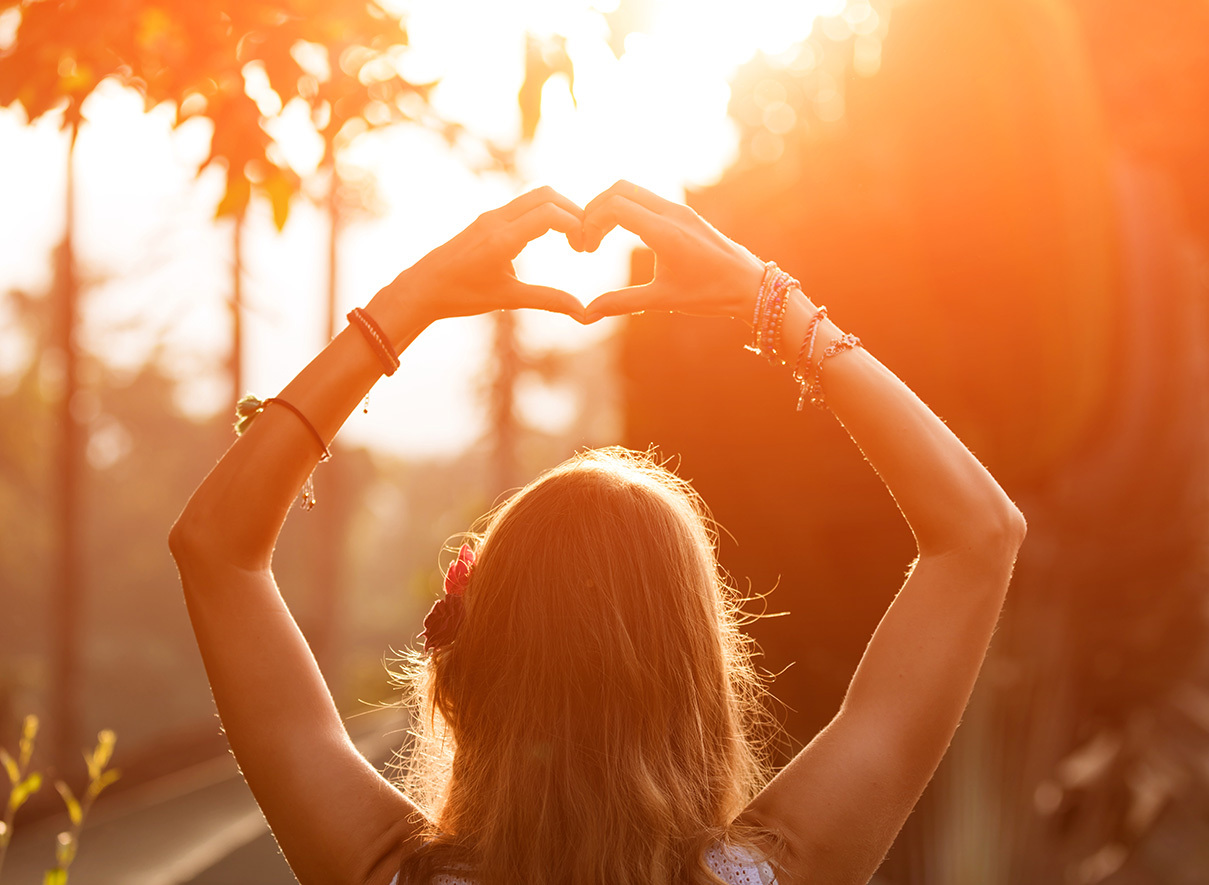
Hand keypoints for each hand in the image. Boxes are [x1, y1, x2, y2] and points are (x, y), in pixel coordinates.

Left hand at [376, 187, 587, 334]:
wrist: (422, 287)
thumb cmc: (461, 295)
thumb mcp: (508, 299)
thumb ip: (548, 301)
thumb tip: (584, 314)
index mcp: (502, 238)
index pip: (550, 215)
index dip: (575, 225)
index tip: (584, 248)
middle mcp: (496, 220)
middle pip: (546, 195)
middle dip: (573, 211)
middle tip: (585, 239)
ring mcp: (490, 217)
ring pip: (534, 197)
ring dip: (558, 211)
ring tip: (571, 238)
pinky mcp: (486, 220)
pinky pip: (522, 206)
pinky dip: (543, 213)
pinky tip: (549, 236)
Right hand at [581, 181, 764, 323]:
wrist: (750, 286)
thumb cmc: (710, 294)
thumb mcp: (662, 300)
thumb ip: (621, 303)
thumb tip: (586, 315)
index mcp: (665, 232)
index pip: (615, 207)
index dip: (591, 222)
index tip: (586, 248)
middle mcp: (673, 213)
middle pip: (620, 189)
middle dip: (595, 209)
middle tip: (586, 237)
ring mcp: (681, 210)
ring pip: (634, 191)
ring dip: (611, 208)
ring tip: (600, 237)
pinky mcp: (685, 214)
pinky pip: (648, 200)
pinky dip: (628, 209)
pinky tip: (623, 234)